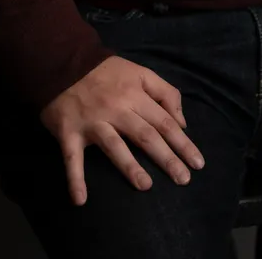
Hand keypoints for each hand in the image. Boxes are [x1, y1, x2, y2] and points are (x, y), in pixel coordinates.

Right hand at [39, 56, 205, 204]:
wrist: (63, 61)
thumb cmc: (106, 71)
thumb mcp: (139, 72)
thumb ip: (164, 92)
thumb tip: (182, 122)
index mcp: (134, 94)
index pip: (164, 121)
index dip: (182, 142)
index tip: (198, 163)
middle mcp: (116, 109)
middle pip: (145, 135)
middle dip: (167, 158)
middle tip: (183, 179)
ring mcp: (92, 122)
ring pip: (114, 146)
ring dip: (129, 167)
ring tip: (146, 186)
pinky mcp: (69, 132)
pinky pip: (72, 158)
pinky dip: (75, 179)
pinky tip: (81, 200)